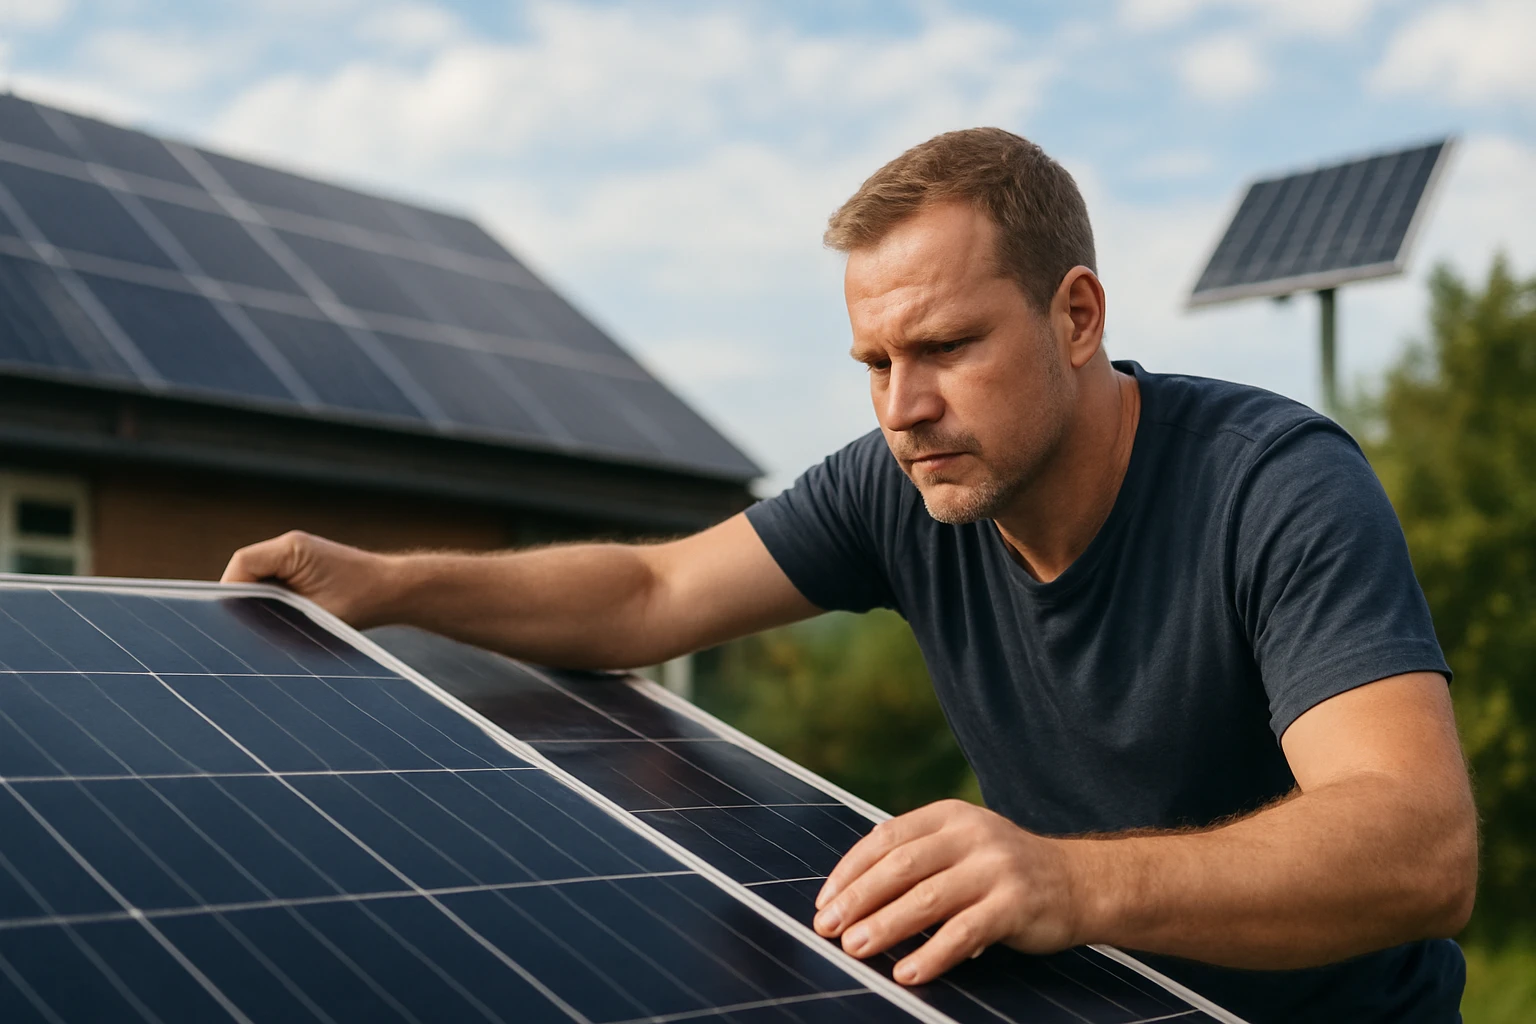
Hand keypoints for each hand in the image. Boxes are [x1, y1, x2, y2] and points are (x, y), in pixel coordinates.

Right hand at [221, 531, 398, 627]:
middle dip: (243, 601)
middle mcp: (291, 546)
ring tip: (266, 628)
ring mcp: (297, 555)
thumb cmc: (363, 601)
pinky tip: (282, 622)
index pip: (242, 563)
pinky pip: (273, 583)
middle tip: (246, 631)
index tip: (233, 622)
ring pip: (257, 578)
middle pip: (246, 571)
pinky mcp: (304, 567)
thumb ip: (275, 617)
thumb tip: (244, 627)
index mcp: (291, 549)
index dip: (231, 592)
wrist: (397, 590)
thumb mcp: (314, 615)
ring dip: (258, 602)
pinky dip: (272, 602)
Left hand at [812, 799, 1080, 984]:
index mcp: (950, 816)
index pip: (886, 837)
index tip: (824, 901)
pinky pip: (964, 932)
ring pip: (927, 898)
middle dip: (858, 899)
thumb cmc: (1005, 871)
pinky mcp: (1015, 903)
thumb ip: (918, 860)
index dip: (850, 870)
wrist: (1080, 882)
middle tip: (828, 928)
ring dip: (885, 926)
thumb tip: (851, 897)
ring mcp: (995, 867)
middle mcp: (972, 835)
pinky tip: (908, 973)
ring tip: (855, 948)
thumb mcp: (962, 848)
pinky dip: (932, 954)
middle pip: (901, 866)